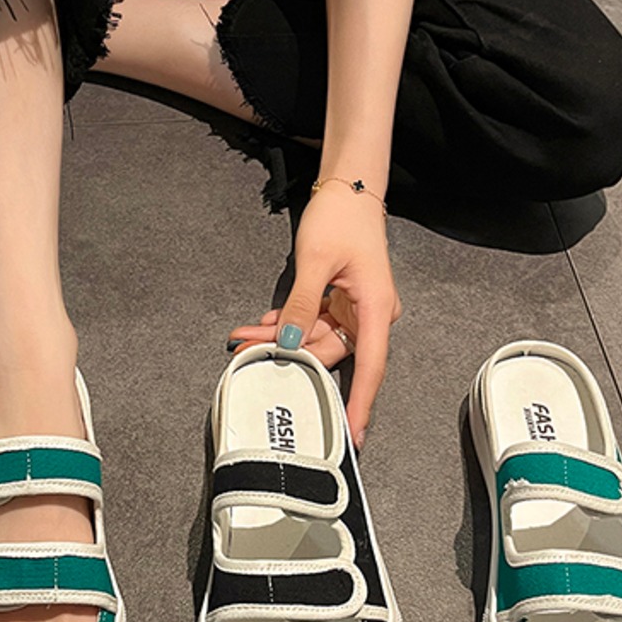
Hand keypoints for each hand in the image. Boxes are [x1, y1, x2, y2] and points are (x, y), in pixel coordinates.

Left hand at [227, 185, 401, 449]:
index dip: (360, 403)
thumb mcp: (316, 261)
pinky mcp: (340, 301)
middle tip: (248, 351)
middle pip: (330, 351)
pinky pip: (313, 322)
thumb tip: (289, 342)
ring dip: (281, 337)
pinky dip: (289, 322)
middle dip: (289, 355)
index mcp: (376, 308)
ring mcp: (354, 309)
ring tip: (245, 334)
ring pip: (315, 338)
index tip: (353, 434)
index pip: (370, 367)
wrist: (349, 187)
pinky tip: (263, 321)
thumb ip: (301, 305)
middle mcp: (370, 315)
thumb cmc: (342, 218)